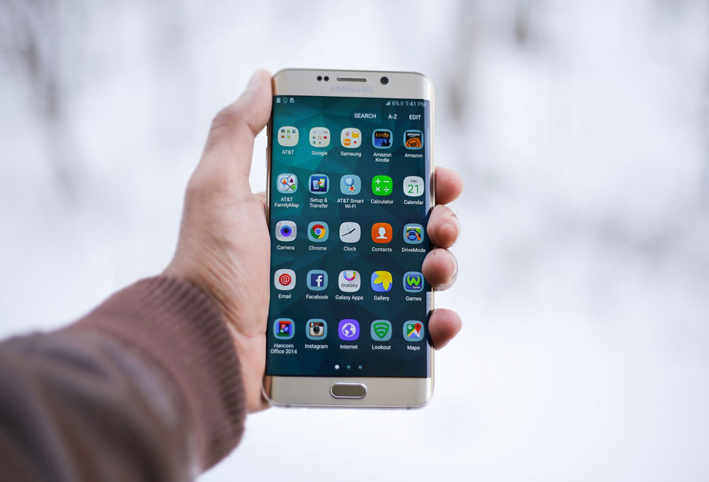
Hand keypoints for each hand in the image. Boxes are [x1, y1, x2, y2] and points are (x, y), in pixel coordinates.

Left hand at [165, 70, 462, 412]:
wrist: (203, 345)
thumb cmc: (209, 268)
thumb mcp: (217, 189)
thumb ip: (236, 131)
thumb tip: (262, 78)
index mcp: (311, 216)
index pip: (374, 188)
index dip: (410, 177)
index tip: (434, 172)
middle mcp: (334, 253)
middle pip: (404, 230)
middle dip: (436, 220)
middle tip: (441, 222)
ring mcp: (346, 296)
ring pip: (413, 276)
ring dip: (440, 266)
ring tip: (436, 267)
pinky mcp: (353, 339)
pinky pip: (406, 332)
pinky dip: (433, 327)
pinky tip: (441, 320)